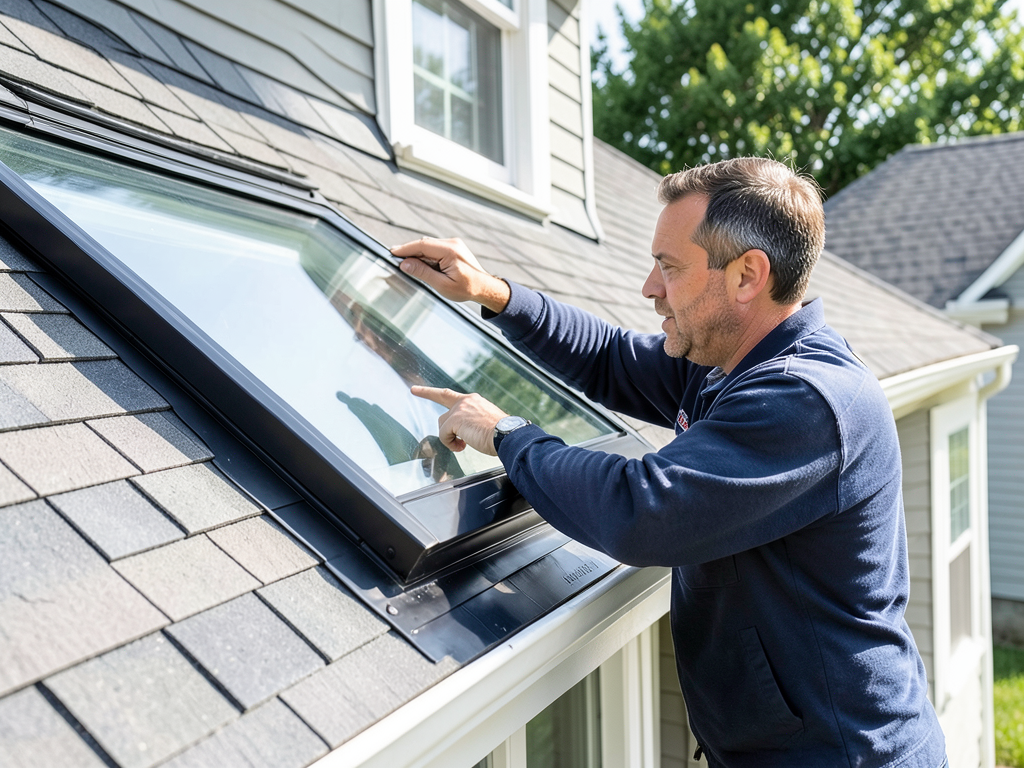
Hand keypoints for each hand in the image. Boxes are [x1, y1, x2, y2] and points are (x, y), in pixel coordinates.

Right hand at [391, 237, 510, 312]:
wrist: (484, 287)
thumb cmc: (467, 288)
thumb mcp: (442, 284)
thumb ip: (423, 273)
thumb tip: (405, 265)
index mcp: (450, 251)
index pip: (422, 245)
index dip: (405, 248)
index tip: (392, 252)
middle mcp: (452, 243)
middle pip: (424, 244)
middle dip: (410, 252)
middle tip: (396, 260)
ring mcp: (454, 244)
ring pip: (429, 246)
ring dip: (418, 255)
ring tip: (408, 266)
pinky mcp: (454, 248)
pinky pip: (435, 249)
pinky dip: (426, 256)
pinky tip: (421, 265)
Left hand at [412, 386, 507, 455]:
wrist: (507, 435)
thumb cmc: (500, 433)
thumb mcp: (485, 423)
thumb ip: (471, 422)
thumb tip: (463, 434)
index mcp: (473, 401)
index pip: (449, 395)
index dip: (433, 392)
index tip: (418, 389)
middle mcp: (466, 401)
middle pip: (442, 402)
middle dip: (425, 392)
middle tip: (413, 389)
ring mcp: (459, 410)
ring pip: (443, 425)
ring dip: (450, 438)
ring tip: (465, 444)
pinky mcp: (455, 420)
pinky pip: (443, 435)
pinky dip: (451, 444)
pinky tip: (464, 446)